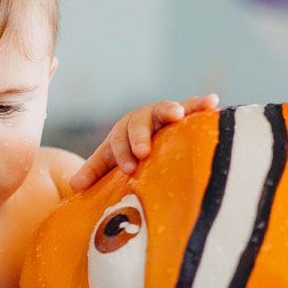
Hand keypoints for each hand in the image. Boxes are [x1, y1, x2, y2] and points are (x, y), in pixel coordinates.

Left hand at [70, 94, 218, 191]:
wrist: (148, 131)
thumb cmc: (128, 150)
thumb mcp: (111, 159)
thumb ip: (95, 171)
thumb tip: (74, 185)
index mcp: (123, 130)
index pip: (119, 141)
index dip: (122, 153)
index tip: (128, 168)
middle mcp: (143, 119)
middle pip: (139, 124)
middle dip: (140, 137)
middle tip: (143, 152)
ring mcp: (164, 113)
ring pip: (165, 109)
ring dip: (172, 110)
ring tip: (179, 115)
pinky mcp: (185, 111)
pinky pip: (194, 105)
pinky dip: (201, 102)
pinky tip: (213, 101)